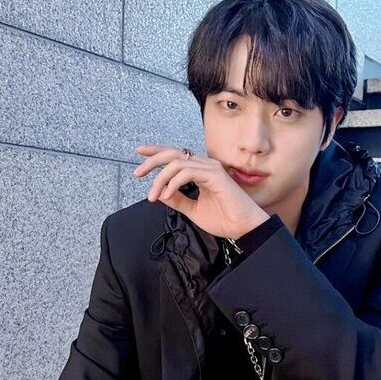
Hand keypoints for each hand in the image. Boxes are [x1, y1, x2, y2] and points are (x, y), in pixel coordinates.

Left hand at [133, 144, 269, 238]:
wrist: (243, 228)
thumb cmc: (224, 219)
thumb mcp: (193, 210)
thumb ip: (177, 200)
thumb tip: (160, 193)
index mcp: (201, 171)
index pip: (176, 155)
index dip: (156, 151)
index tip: (139, 152)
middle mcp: (205, 165)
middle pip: (173, 153)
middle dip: (152, 160)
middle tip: (137, 173)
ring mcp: (210, 168)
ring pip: (177, 163)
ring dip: (160, 179)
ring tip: (153, 196)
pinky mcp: (214, 175)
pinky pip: (187, 172)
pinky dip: (173, 183)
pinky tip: (167, 195)